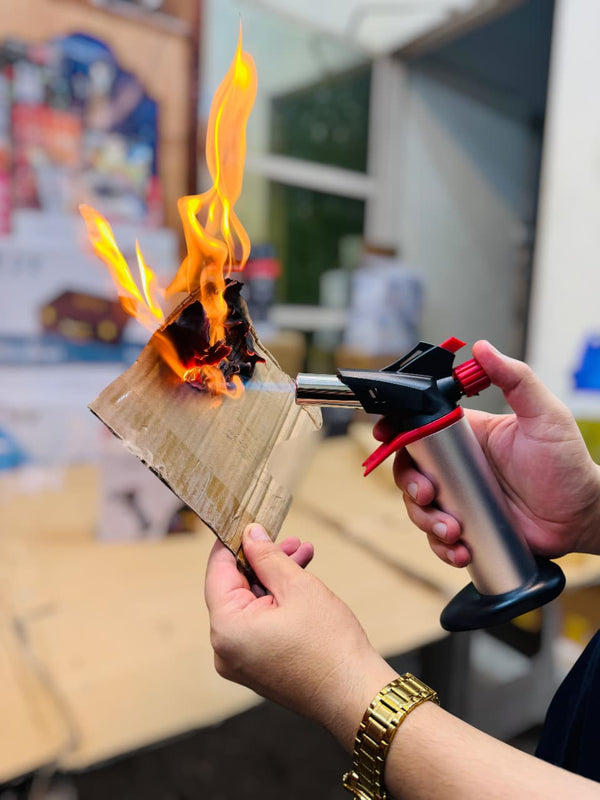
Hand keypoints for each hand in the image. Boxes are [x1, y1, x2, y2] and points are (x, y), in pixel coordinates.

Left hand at [205, 525, 396, 749]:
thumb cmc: (329, 646)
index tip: (246, 520)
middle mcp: (225, 648)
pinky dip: (277, 603)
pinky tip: (301, 582)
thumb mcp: (297, 587)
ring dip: (275, 579)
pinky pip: (259, 623)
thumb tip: (250, 534)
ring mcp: (240, 660)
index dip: (232, 542)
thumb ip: (268, 557)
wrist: (356, 696)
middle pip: (235, 588)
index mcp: (227, 628)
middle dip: (263, 560)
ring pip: (251, 604)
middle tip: (289, 539)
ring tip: (304, 554)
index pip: (218, 571)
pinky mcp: (257, 666)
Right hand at [374, 340, 599, 566]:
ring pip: (419, 508)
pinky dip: (442, 547)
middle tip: (429, 495)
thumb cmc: (566, 462)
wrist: (581, 515)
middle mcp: (456, 466)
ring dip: (427, 521)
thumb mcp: (544, 414)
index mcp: (466, 435)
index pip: (418, 428)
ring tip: (454, 531)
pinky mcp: (467, 528)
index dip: (396, 432)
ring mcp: (459, 498)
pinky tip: (460, 550)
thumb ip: (515, 378)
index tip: (385, 436)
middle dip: (410, 485)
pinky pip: (439, 539)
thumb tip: (482, 348)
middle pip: (409, 471)